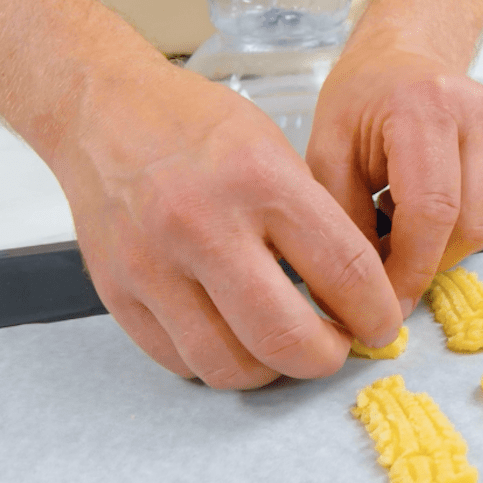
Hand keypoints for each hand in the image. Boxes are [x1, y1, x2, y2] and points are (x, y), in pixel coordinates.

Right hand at [47, 60, 402, 388]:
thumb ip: (313, 220)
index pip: (345, 271)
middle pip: (286, 338)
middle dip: (327, 359)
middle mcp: (202, 226)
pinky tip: (234, 338)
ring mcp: (152, 265)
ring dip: (271, 371)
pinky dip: (218, 363)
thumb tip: (358, 294)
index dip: (376, 313)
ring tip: (284, 348)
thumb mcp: (273, 147)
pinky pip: (181, 362)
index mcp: (258, 181)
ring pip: (229, 366)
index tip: (381, 324)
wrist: (101, 110)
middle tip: (335, 348)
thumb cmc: (193, 125)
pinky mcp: (117, 293)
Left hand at [306, 42, 482, 317]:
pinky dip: (458, 229)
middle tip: (387, 277)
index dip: (410, 268)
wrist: (401, 55)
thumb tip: (356, 293)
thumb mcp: (327, 153)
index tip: (385, 303)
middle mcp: (476, 114)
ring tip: (399, 231)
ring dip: (442, 249)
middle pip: (467, 224)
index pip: (432, 210)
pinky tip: (424, 210)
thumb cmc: (359, 100)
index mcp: (424, 107)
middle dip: (426, 265)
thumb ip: (343, 221)